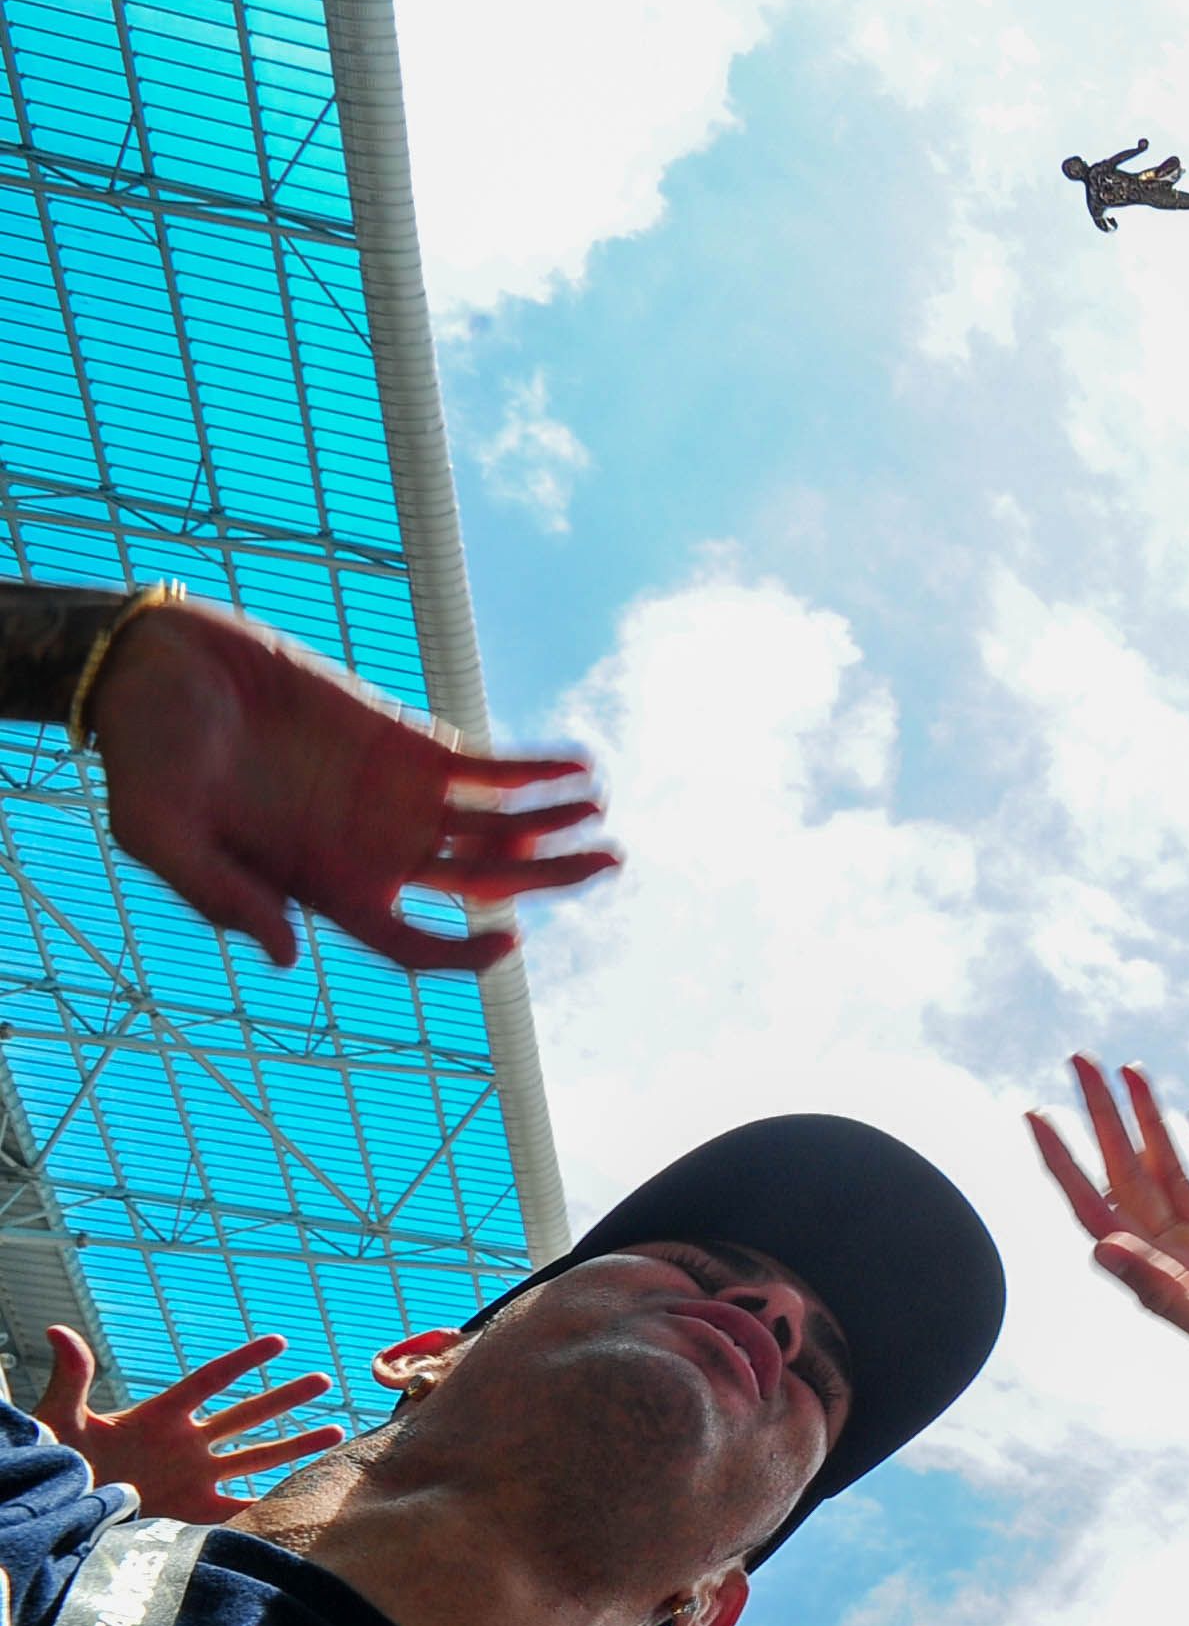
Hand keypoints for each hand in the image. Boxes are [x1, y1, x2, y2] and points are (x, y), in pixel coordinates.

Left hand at [36, 1326, 339, 1520]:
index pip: (209, 1382)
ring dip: (295, 1445)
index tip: (278, 1342)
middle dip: (284, 1398)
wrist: (55, 1510)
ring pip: (256, 1457)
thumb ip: (70, 1379)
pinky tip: (301, 1500)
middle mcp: (185, 1443)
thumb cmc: (53, 1461)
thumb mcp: (59, 1418)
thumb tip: (59, 1332)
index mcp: (159, 1417)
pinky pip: (238, 1508)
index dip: (242, 1362)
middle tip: (324, 1379)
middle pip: (246, 1416)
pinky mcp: (190, 1510)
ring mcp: (192, 1477)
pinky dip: (269, 1506)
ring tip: (337, 1431)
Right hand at [84, 600, 609, 972]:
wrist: (154, 667)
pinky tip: (578, 764)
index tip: (511, 942)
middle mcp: (374, 852)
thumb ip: (219, 894)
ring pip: (497, 829)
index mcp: (325, 889)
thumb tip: (289, 958)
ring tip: (601, 812)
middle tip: (609, 864)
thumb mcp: (156, 832)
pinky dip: (534, 768)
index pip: (413, 943)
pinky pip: (487, 765)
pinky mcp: (403, 741)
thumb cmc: (142, 756)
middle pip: (483, 886)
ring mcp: (395, 797)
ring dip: (554, 825)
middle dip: (548, 879)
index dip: (463, 955)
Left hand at [1030, 1056, 1188, 1446]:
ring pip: (1169, 1171)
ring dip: (1148, 1121)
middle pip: (1127, 1175)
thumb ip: (1165, 1291)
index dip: (1065, 1162)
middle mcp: (1179, 1257)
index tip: (1037, 1112)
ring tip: (1131, 1071)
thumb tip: (1103, 1248)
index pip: (1099, 1207)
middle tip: (1080, 1060)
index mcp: (1164, 1275)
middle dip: (1102, 1118)